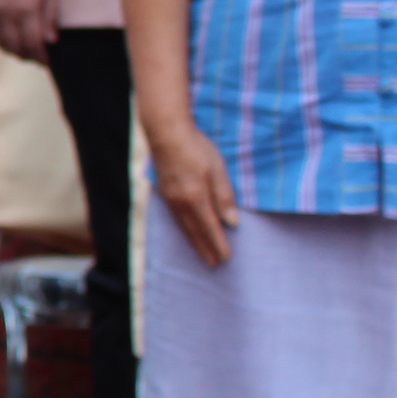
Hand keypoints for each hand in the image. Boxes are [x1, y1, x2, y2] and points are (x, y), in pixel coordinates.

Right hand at [0, 0, 57, 60]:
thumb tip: (50, 40)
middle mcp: (6, 10)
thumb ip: (50, 15)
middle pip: (15, 45)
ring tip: (20, 50)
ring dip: (10, 49)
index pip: (33, 43)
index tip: (46, 60)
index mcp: (27, 7)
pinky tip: (3, 37)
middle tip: (35, 58)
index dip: (41, 57)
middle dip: (26, 56)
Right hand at [150, 120, 240, 268]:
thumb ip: (224, 196)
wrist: (166, 132)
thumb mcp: (217, 169)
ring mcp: (170, 198)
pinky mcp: (164, 192)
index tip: (226, 258)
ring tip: (201, 253)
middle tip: (213, 264)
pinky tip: (186, 231)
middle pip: (195, 231)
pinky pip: (175, 218)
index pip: (210, 227)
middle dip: (205, 248)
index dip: (218, 244)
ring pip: (183, 226)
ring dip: (193, 242)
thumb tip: (232, 223)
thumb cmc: (196, 148)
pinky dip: (183, 229)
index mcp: (196, 198)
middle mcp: (181, 203)